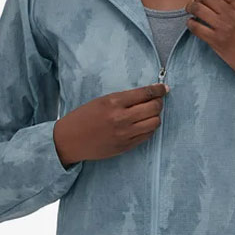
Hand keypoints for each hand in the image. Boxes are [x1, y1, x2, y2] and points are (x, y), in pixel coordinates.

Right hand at [53, 83, 169, 166]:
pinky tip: (144, 125)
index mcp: (114, 102)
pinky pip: (147, 136)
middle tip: (157, 101)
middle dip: (159, 102)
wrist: (70, 140)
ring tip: (150, 114)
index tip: (164, 88)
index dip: (158, 90)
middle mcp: (121, 118)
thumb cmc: (84, 118)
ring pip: (154, 123)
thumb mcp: (101, 101)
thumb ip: (123, 99)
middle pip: (154, 108)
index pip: (145, 93)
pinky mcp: (126, 146)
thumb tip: (147, 95)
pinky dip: (149, 128)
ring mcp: (125, 134)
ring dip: (156, 116)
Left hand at [184, 0, 234, 86]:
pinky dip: (191, 23)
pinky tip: (191, 24)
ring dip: (190, 8)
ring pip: (198, 9)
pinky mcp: (216, 41)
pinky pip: (196, 28)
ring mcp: (223, 26)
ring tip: (189, 10)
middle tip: (193, 2)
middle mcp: (232, 12)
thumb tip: (218, 1)